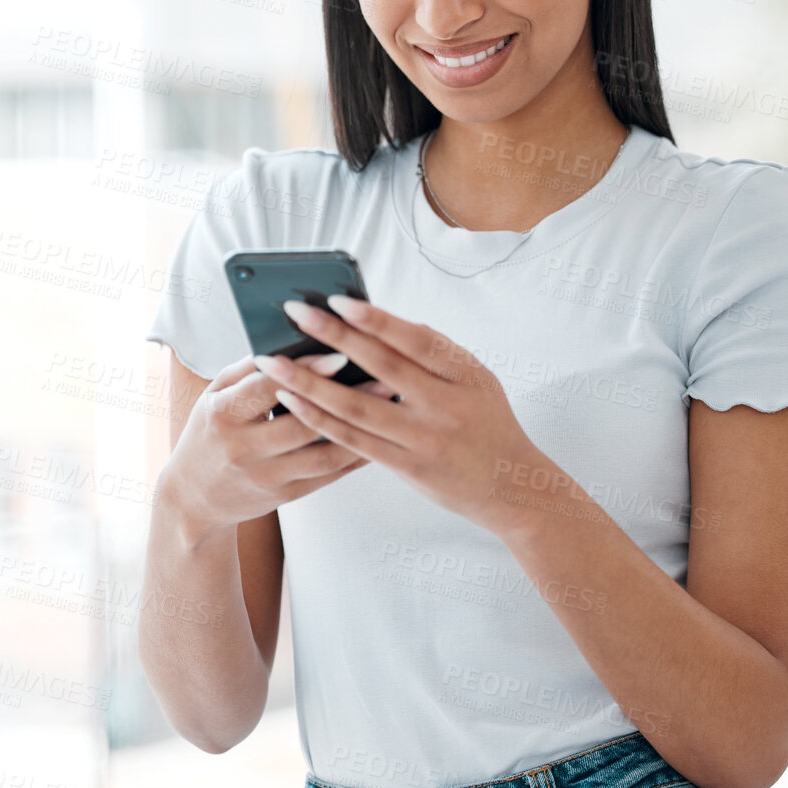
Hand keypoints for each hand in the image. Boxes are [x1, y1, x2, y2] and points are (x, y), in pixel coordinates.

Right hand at [160, 352, 372, 542]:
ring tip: (388, 406)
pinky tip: (378, 436)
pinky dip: (354, 456)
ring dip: (360, 429)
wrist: (193, 498)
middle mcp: (241, 448)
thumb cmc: (208, 434)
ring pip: (321, 454)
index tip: (339, 354)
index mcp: (221, 415)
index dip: (303, 371)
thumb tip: (290, 343)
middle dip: (344, 399)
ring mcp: (264, 476)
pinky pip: (327, 476)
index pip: (266, 388)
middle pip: (300, 422)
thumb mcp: (214, 396)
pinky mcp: (283, 497)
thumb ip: (248, 371)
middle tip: (384, 378)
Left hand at [251, 293, 545, 536]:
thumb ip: (433, 354)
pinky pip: (354, 442)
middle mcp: (446, 407)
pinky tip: (292, 402)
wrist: (512, 488)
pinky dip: (320, 420)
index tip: (338, 299)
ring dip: (311, 383)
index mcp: (466, 375)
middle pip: (381, 367)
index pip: (417, 341)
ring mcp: (425, 440)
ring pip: (358, 408)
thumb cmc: (487, 422)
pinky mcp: (407, 468)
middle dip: (333, 336)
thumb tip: (376, 322)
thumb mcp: (475, 379)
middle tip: (294, 314)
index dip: (377, 320)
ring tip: (274, 362)